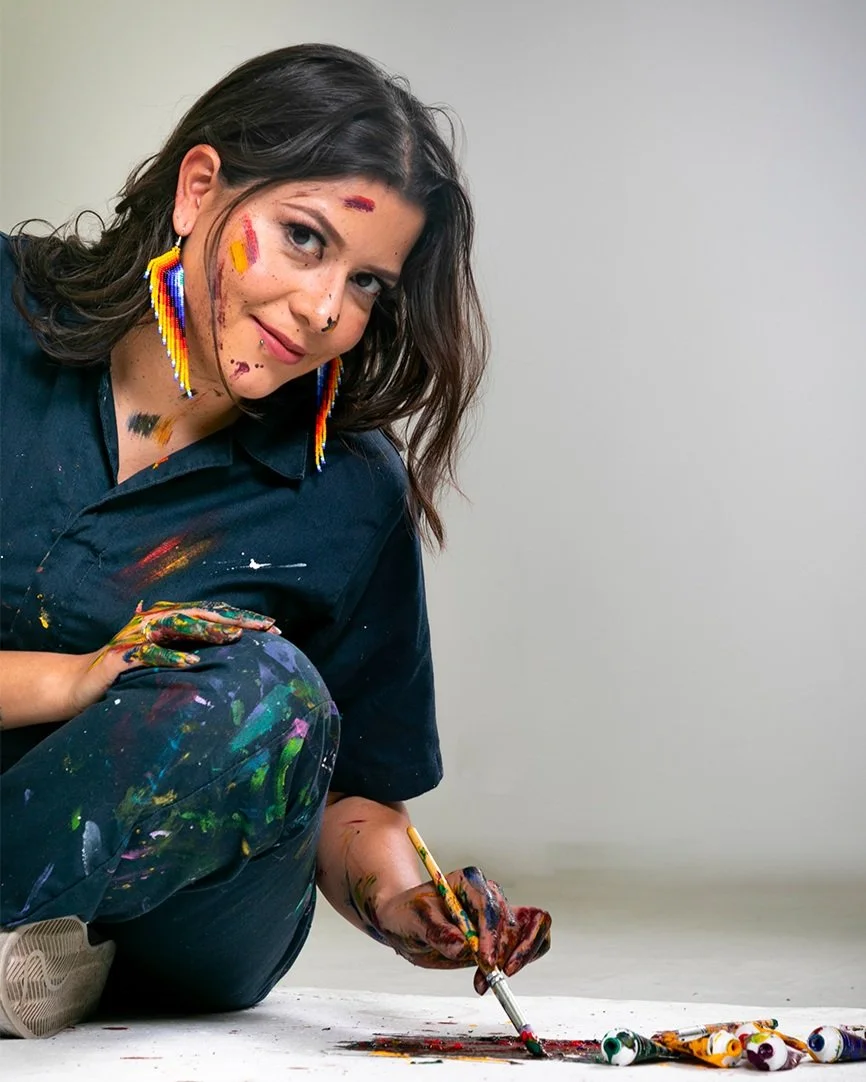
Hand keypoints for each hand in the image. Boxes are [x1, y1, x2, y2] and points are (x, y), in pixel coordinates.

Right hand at [66, 600, 279, 716]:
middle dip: (235, 619)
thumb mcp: (168, 657)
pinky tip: (192, 664)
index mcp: (171, 620)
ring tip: (233, 637)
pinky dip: (172, 657)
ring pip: (178, 626)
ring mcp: (139, 636)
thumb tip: (234, 647)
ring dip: (206, 630)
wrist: (81, 683)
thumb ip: (194, 648)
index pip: (214, 614)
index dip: (244, 618)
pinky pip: (151, 654)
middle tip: (266, 627)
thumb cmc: (131, 671)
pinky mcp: (124, 655)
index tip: (276, 628)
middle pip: (202, 613)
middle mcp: (156, 621)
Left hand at [365, 866, 550, 994]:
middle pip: (514, 920)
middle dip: (506, 952)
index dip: (492, 934)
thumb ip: (439, 932)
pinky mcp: (502, 933)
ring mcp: (497, 914)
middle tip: (490, 978)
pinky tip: (496, 978)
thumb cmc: (407, 913)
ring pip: (530, 930)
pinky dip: (524, 960)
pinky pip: (530, 941)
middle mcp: (488, 895)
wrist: (405, 922)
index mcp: (468, 881)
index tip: (486, 961)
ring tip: (492, 982)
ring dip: (520, 957)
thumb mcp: (415, 920)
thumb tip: (464, 949)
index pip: (490, 905)